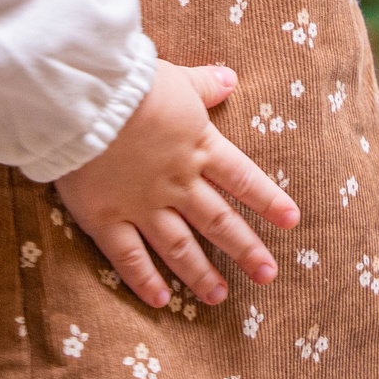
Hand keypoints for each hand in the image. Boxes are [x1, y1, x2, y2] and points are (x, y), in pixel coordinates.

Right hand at [54, 61, 299, 307]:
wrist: (87, 101)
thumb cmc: (131, 83)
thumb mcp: (176, 77)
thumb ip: (203, 85)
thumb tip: (229, 78)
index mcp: (198, 147)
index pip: (242, 179)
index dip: (268, 200)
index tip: (291, 221)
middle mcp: (177, 183)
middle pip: (218, 221)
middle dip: (245, 249)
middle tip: (267, 274)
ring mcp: (143, 205)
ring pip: (179, 246)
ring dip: (200, 274)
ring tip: (219, 296)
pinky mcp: (106, 218)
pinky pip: (129, 257)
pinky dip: (145, 280)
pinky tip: (160, 301)